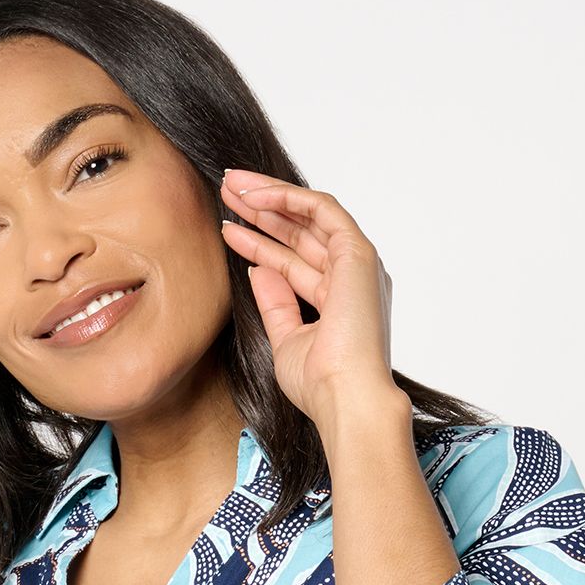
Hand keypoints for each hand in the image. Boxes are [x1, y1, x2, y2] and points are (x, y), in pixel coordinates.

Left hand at [218, 169, 405, 430]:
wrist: (345, 399)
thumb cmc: (320, 385)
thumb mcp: (286, 340)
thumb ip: (275, 303)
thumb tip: (258, 270)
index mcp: (338, 300)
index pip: (293, 261)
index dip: (258, 242)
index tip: (227, 228)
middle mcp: (350, 279)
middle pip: (300, 233)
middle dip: (261, 211)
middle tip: (225, 193)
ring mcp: (357, 265)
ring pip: (309, 215)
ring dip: (270, 197)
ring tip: (231, 186)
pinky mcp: (358, 254)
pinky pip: (321, 210)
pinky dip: (288, 198)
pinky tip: (254, 195)